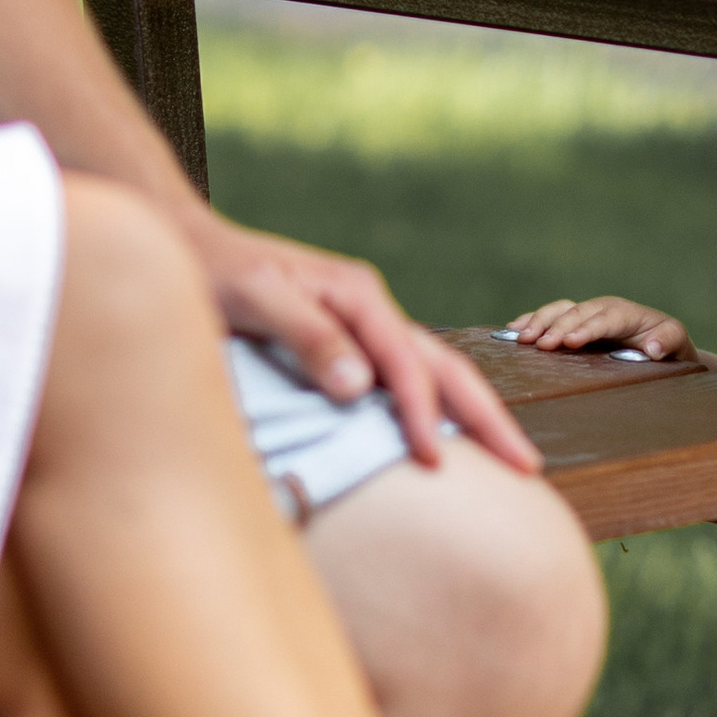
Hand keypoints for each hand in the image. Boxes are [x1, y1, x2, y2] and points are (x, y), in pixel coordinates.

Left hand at [187, 210, 540, 472]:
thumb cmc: (213, 272)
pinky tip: (445, 440)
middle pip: (444, 366)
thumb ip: (306, 336)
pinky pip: (403, 380)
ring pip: (433, 373)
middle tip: (527, 468)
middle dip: (487, 418)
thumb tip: (359, 387)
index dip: (421, 415)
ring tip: (508, 461)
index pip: (406, 364)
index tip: (432, 463)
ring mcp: (364, 326)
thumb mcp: (253, 298)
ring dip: (471, 416)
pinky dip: (434, 410)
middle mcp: (370, 309)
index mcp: (357, 295)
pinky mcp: (350, 345)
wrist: (189, 247)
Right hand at [507, 294, 697, 365]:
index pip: (605, 318)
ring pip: (559, 310)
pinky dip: (530, 320)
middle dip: (556, 327)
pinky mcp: (573, 322)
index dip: (586, 328)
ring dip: (539, 322)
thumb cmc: (668, 343)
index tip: (570, 341)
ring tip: (521, 338)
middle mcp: (602, 309)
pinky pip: (549, 316)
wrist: (661, 345)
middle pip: (576, 312)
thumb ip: (669, 340)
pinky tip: (512, 330)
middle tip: (539, 344)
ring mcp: (586, 314)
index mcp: (626, 313)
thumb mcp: (677, 341)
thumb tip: (654, 348)